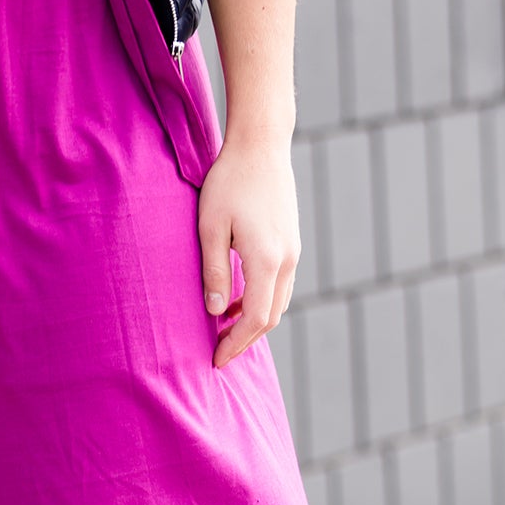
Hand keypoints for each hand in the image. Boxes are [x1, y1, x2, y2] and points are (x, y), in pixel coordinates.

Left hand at [198, 138, 300, 368]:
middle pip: (271, 317)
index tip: (216, 360)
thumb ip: (215, 271)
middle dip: (245, 340)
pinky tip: (238, 300)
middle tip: (219, 352)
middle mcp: (287, 260)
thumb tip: (217, 311)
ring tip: (224, 329)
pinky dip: (262, 302)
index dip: (236, 344)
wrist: (261, 144)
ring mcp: (293, 251)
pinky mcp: (292, 242)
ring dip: (254, 321)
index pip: (256, 319)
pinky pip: (280, 286)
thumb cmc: (229, 181)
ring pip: (278, 303)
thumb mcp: (210, 227)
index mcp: (267, 259)